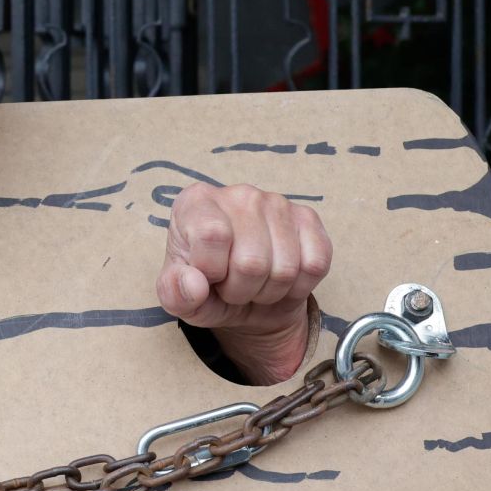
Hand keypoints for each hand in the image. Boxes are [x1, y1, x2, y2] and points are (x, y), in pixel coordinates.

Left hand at [155, 184, 330, 383]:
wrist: (245, 295)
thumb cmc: (207, 288)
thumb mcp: (179, 297)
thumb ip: (175, 292)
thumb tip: (195, 284)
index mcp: (196, 202)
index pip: (211, 235)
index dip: (212, 271)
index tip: (208, 275)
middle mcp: (238, 194)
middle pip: (252, 262)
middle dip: (241, 290)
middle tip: (233, 286)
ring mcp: (277, 202)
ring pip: (285, 268)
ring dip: (269, 292)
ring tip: (254, 284)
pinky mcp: (308, 218)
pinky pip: (315, 265)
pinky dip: (299, 287)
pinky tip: (282, 280)